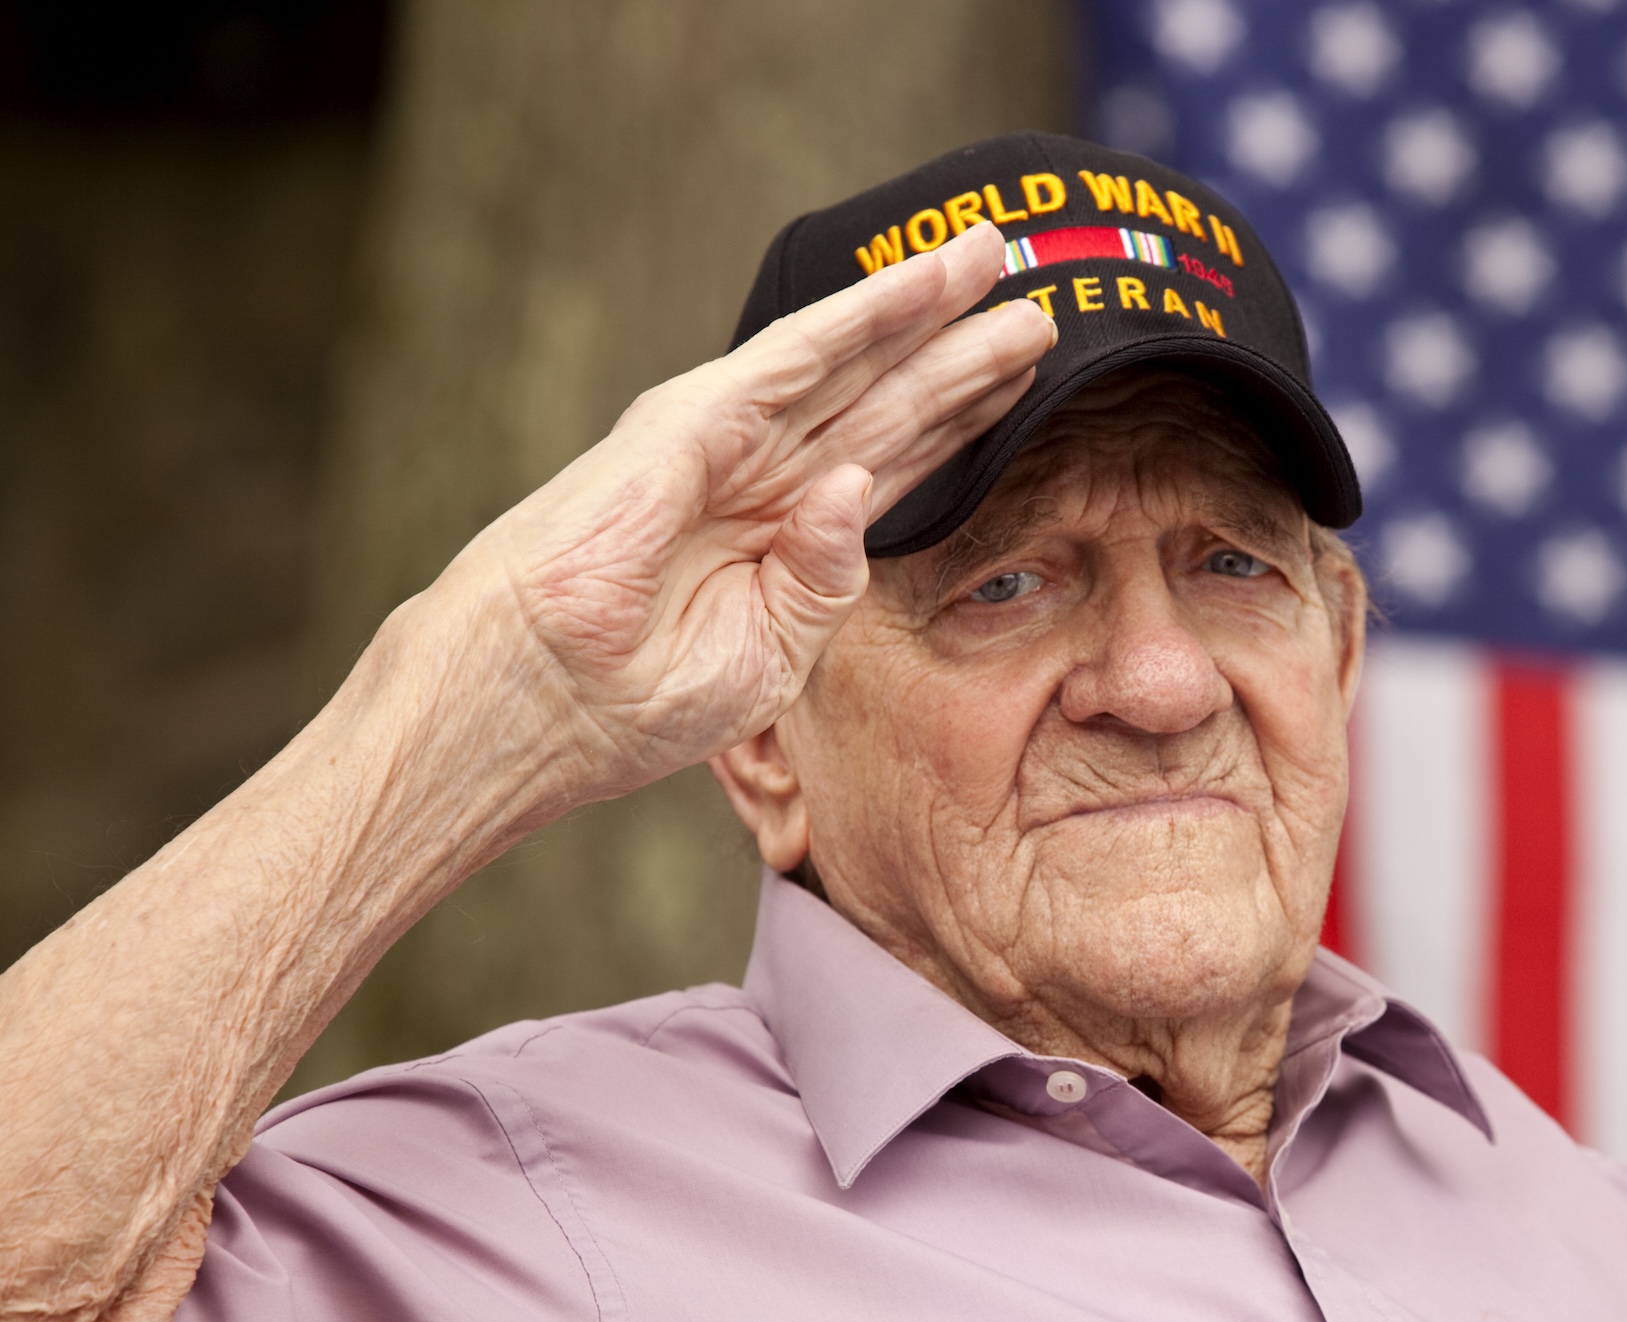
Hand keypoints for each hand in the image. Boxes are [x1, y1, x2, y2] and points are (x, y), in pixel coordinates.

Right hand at [416, 221, 1048, 807]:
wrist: (531, 707)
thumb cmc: (628, 702)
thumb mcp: (765, 658)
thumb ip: (825, 581)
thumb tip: (859, 489)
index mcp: (783, 537)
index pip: (894, 460)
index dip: (962, 416)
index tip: (1031, 380)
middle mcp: (762, 476)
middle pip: (886, 398)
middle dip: (961, 350)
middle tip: (1042, 303)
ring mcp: (724, 443)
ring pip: (848, 360)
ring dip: (921, 307)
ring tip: (990, 256)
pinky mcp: (687, 424)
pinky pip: (788, 359)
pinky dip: (854, 317)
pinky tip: (914, 287)